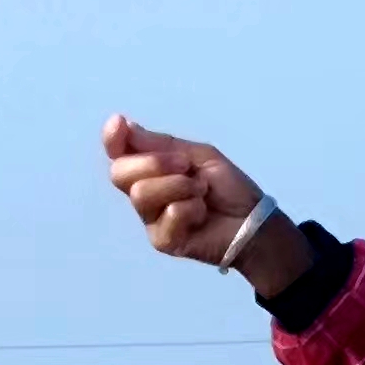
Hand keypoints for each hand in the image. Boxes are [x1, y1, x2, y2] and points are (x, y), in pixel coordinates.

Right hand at [102, 115, 300, 292]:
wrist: (251, 219)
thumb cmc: (227, 186)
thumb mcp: (198, 155)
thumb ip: (161, 144)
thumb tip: (126, 126)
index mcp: (149, 170)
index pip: (119, 154)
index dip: (113, 139)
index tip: (119, 123)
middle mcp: (144, 194)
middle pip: (119, 173)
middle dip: (153, 162)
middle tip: (185, 165)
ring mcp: (150, 219)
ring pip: (141, 193)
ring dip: (179, 185)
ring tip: (201, 191)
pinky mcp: (162, 241)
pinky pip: (169, 214)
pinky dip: (192, 208)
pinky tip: (203, 214)